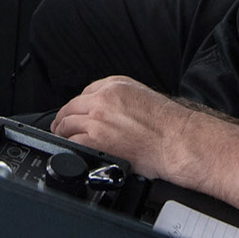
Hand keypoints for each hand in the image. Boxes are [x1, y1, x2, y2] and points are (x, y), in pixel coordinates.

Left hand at [51, 76, 201, 182]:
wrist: (177, 141)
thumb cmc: (168, 125)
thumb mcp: (142, 97)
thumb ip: (119, 99)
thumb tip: (104, 110)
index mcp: (115, 85)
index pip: (85, 92)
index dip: (78, 107)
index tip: (76, 115)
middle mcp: (103, 99)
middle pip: (71, 107)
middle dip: (64, 119)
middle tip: (62, 128)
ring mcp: (97, 119)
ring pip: (66, 124)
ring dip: (64, 133)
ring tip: (65, 140)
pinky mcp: (95, 140)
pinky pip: (71, 142)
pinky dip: (70, 147)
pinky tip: (74, 152)